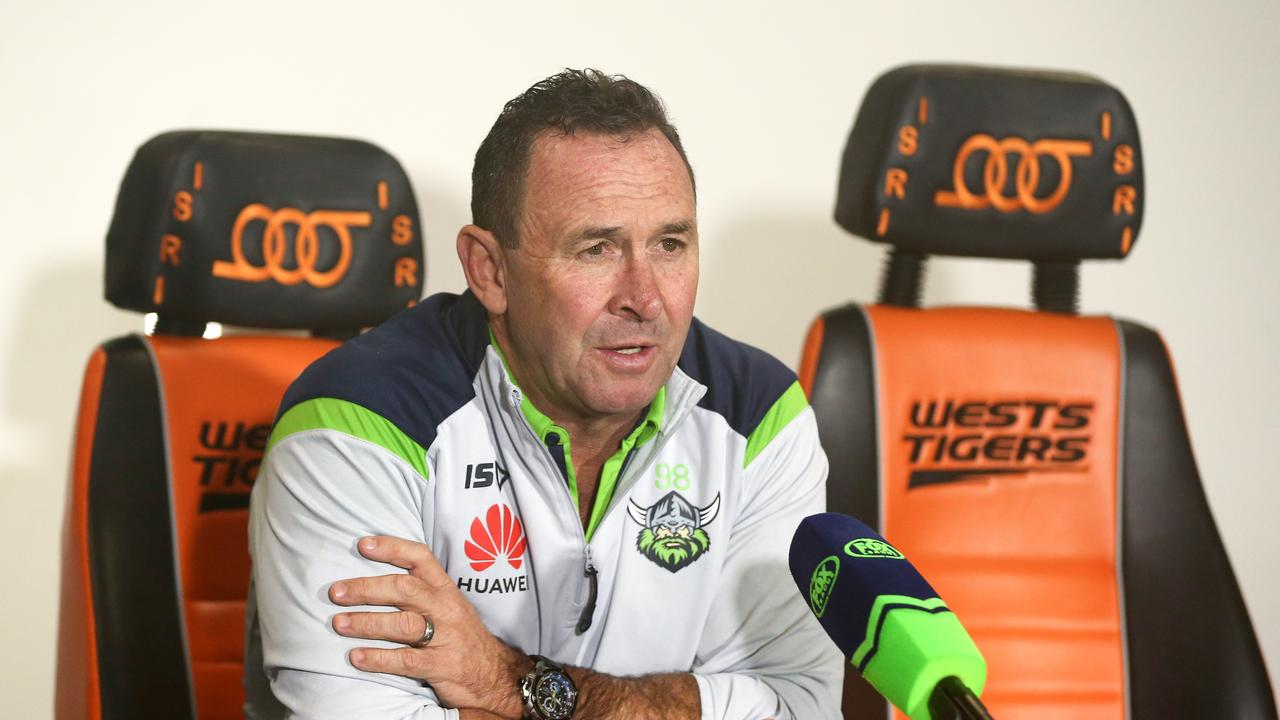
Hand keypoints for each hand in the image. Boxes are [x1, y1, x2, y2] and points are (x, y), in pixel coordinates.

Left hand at [329, 536, 529, 718]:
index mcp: (446, 589)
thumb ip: (420, 593)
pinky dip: (378, 658)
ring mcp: (445, 637)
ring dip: (366, 622)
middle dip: (366, 588)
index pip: (420, 558)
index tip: (362, 545)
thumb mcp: (448, 606)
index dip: (392, 548)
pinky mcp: (441, 665)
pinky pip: (405, 660)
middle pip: (404, 589)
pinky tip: (356, 657)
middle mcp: (445, 608)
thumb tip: (375, 580)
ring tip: (339, 623)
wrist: (495, 674)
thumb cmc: (461, 637)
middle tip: (337, 592)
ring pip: (403, 624)